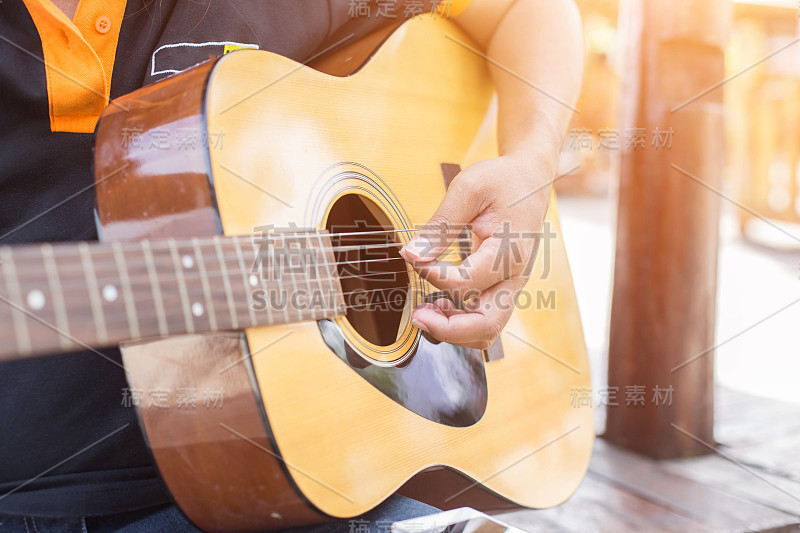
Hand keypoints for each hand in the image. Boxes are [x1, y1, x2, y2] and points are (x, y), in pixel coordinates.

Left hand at [398, 153, 552, 349]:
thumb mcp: (468, 190)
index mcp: (510, 251)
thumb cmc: (502, 181)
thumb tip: (411, 254)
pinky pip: (484, 317)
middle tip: (416, 316)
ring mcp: (511, 285)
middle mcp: (516, 276)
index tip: (413, 258)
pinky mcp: (503, 286)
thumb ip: (440, 227)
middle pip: (487, 325)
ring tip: (424, 310)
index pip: (467, 282)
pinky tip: (438, 303)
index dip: (433, 276)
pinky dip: (460, 319)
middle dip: (448, 328)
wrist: (529, 179)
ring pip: (486, 329)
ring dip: (453, 328)